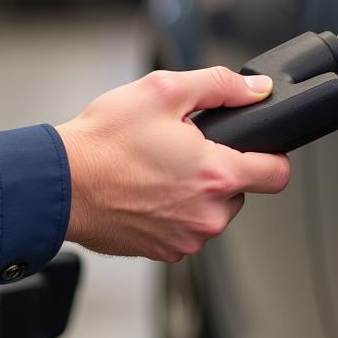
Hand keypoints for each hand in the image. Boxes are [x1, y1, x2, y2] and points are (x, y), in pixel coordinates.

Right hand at [55, 68, 290, 261]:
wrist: (60, 184)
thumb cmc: (103, 142)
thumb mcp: (163, 90)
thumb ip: (219, 86)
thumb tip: (255, 88)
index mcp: (216, 175)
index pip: (277, 174)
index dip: (270, 154)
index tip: (255, 147)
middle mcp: (208, 214)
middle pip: (240, 192)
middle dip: (220, 170)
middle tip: (183, 149)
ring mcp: (187, 238)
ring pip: (211, 211)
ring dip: (195, 192)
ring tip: (158, 169)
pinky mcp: (164, 251)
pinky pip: (185, 229)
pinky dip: (173, 212)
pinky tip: (146, 191)